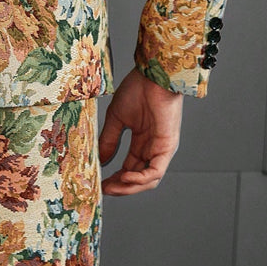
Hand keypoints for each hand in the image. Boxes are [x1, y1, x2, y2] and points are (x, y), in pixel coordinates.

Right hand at [98, 67, 182, 195]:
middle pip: (139, 177)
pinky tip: (124, 176)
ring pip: (149, 179)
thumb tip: (100, 161)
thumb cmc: (138, 90)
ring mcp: (162, 149)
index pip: (129, 167)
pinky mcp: (167, 147)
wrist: (153, 75)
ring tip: (112, 187)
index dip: (115, 178)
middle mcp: (153, 148)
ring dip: (130, 187)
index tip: (99, 184)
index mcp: (142, 141)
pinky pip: (155, 171)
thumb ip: (109, 140)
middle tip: (103, 190)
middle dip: (121, 187)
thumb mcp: (116, 118)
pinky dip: (140, 178)